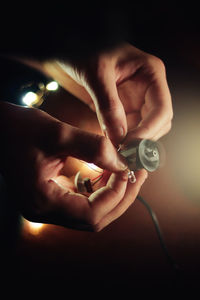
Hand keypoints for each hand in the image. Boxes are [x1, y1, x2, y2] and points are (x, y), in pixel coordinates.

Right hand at [0, 102, 146, 230]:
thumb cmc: (18, 129)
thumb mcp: (57, 133)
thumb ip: (93, 148)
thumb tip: (123, 162)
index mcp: (42, 201)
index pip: (91, 213)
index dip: (115, 194)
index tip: (129, 170)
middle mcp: (45, 211)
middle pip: (95, 218)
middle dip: (120, 196)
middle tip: (137, 173)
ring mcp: (48, 205)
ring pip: (91, 210)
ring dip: (112, 192)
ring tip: (126, 169)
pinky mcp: (52, 196)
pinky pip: (82, 199)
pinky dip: (99, 187)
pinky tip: (107, 169)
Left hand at [56, 43, 172, 144]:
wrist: (68, 48)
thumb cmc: (83, 49)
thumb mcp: (95, 74)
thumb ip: (108, 105)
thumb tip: (119, 136)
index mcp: (151, 73)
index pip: (162, 109)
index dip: (149, 130)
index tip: (130, 144)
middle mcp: (147, 88)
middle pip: (158, 122)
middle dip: (144, 139)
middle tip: (125, 153)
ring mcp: (135, 99)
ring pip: (144, 128)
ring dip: (133, 142)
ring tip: (117, 152)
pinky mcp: (122, 108)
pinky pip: (128, 128)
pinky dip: (122, 139)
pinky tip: (111, 145)